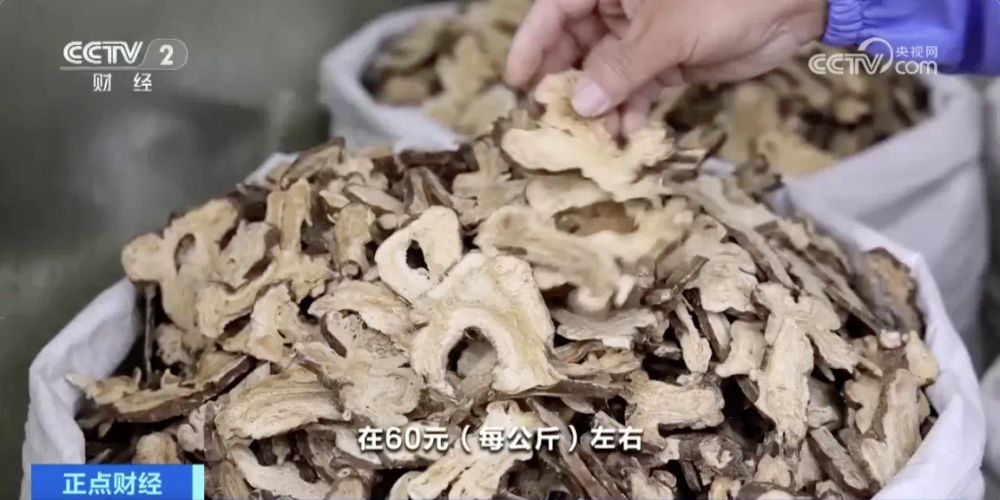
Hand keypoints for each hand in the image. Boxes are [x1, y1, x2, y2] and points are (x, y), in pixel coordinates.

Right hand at [504, 0, 827, 134]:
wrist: (796, 3)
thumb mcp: (667, 31)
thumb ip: (620, 68)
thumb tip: (580, 103)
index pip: (555, 9)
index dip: (532, 44)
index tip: (517, 83)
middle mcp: (621, 5)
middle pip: (576, 45)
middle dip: (567, 84)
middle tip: (555, 122)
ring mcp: (645, 34)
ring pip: (605, 73)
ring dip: (599, 107)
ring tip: (593, 139)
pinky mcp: (669, 59)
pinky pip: (636, 88)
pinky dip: (629, 111)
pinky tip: (624, 135)